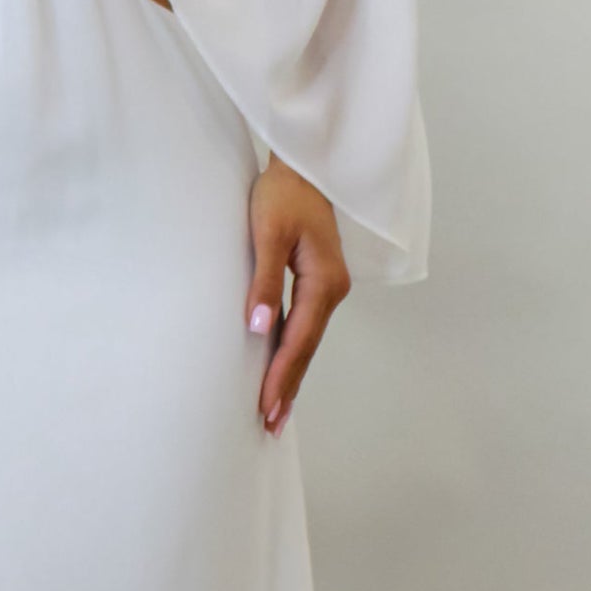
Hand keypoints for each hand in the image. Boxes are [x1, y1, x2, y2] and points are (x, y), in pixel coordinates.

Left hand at [244, 158, 350, 433]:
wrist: (304, 164)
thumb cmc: (283, 193)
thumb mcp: (268, 234)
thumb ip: (264, 281)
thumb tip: (259, 329)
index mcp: (324, 281)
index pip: (299, 340)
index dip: (282, 376)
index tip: (267, 407)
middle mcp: (332, 289)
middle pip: (307, 347)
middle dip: (289, 386)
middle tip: (271, 425)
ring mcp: (327, 287)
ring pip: (307, 340)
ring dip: (291, 373)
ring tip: (275, 409)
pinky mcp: (317, 282)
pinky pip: (305, 326)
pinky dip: (292, 351)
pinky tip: (281, 368)